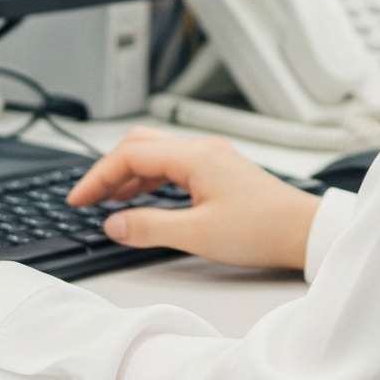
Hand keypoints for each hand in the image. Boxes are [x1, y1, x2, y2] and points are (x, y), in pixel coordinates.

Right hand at [67, 126, 319, 272]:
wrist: (303, 231)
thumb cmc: (260, 229)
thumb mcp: (197, 234)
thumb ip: (149, 227)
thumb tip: (113, 224)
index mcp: (195, 156)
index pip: (131, 153)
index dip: (98, 176)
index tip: (77, 199)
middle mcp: (202, 149)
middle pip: (140, 145)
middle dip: (108, 169)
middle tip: (86, 198)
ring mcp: (212, 158)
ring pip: (157, 155)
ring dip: (128, 175)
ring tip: (107, 202)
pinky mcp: (219, 171)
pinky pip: (173, 166)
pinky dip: (150, 180)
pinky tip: (141, 201)